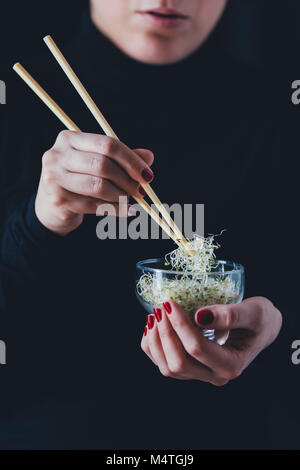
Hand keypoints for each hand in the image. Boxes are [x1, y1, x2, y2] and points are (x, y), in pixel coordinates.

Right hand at [35, 131, 153, 234]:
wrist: (50, 205)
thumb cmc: (78, 179)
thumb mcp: (97, 164)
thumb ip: (122, 159)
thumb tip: (149, 156)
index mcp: (69, 139)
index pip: (107, 144)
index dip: (131, 160)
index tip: (147, 175)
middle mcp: (57, 155)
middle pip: (103, 164)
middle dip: (128, 180)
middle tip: (141, 191)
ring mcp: (55, 178)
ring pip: (99, 186)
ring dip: (121, 195)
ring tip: (130, 199)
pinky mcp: (59, 200)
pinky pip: (95, 205)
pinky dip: (116, 209)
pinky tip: (127, 210)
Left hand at [141, 297, 281, 385]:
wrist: (259, 329)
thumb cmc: (259, 319)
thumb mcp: (254, 313)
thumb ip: (231, 315)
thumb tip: (201, 316)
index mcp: (231, 365)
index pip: (198, 349)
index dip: (180, 326)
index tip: (170, 303)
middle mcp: (214, 375)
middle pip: (179, 364)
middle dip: (165, 334)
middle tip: (160, 307)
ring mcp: (200, 375)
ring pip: (167, 368)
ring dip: (156, 341)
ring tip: (155, 314)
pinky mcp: (190, 368)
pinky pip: (163, 363)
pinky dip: (152, 346)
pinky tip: (153, 325)